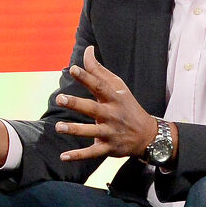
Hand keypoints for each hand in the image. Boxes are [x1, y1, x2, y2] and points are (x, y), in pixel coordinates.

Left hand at [53, 46, 160, 162]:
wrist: (147, 135)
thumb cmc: (127, 106)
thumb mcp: (118, 87)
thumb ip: (99, 70)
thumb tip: (87, 50)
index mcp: (113, 98)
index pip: (99, 85)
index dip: (86, 77)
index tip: (73, 69)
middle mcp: (112, 115)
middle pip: (92, 108)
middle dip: (76, 103)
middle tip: (60, 98)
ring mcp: (110, 132)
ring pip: (91, 131)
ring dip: (74, 129)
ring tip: (58, 127)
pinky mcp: (108, 148)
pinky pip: (92, 153)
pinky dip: (78, 155)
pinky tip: (62, 157)